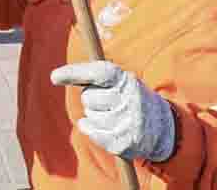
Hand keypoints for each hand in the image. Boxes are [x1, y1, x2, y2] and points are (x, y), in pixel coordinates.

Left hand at [50, 61, 174, 161]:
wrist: (163, 129)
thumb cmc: (132, 99)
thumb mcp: (122, 81)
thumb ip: (96, 76)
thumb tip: (58, 75)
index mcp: (127, 81)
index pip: (99, 73)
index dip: (75, 73)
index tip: (54, 76)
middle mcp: (129, 100)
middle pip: (88, 98)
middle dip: (91, 99)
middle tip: (107, 102)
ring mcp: (126, 123)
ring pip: (89, 116)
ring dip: (94, 116)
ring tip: (113, 116)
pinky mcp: (123, 143)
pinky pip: (92, 133)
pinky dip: (92, 130)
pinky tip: (106, 128)